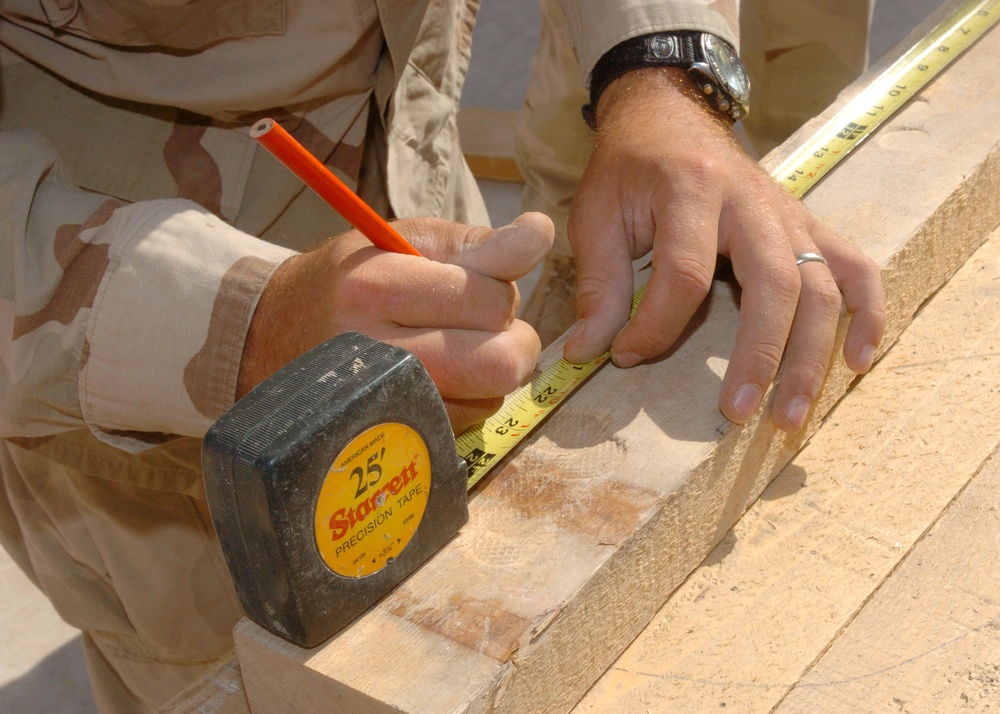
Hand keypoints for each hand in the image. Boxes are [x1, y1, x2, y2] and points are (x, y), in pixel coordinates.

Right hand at [237, 213, 553, 431]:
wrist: (275, 335)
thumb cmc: (352, 277)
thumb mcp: (404, 240)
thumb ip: (475, 242)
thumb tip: (540, 232)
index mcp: (376, 287)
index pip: (487, 297)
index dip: (503, 287)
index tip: (486, 278)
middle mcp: (378, 354)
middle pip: (498, 363)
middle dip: (515, 342)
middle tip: (492, 325)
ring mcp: (385, 406)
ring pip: (492, 397)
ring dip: (492, 372)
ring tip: (453, 346)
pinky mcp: (396, 438)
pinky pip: (473, 423)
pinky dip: (474, 398)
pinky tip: (444, 378)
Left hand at [563, 67, 884, 431]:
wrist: (667, 113)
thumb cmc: (628, 169)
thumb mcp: (595, 216)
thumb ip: (596, 284)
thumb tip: (587, 352)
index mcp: (691, 191)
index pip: (684, 274)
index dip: (655, 326)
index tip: (624, 356)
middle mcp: (751, 202)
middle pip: (774, 284)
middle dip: (759, 356)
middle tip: (737, 414)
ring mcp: (789, 214)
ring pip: (820, 286)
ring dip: (810, 356)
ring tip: (790, 417)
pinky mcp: (808, 225)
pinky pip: (855, 267)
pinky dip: (867, 313)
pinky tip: (857, 361)